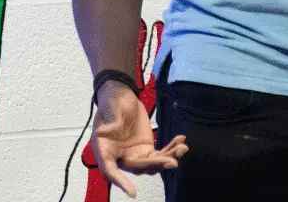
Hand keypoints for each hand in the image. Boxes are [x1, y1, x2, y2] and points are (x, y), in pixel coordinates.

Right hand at [90, 82, 187, 197]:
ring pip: (152, 164)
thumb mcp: (109, 108)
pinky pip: (160, 154)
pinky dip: (171, 149)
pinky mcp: (147, 149)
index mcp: (105, 150)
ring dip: (168, 158)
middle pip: (138, 168)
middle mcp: (121, 157)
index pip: (110, 170)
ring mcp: (135, 154)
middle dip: (156, 165)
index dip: (120, 181)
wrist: (121, 96)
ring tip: (182, 148)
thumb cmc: (111, 102)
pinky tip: (181, 140)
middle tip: (171, 161)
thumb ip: (111, 120)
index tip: (132, 192)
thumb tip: (109, 129)